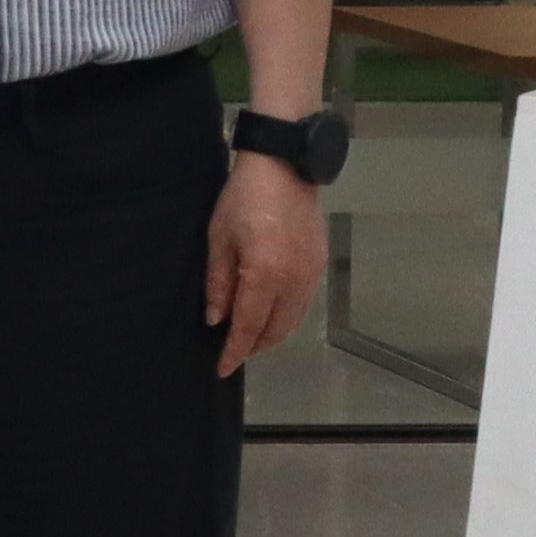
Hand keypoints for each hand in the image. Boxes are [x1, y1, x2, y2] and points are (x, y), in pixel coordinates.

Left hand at [208, 156, 323, 378]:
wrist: (284, 168)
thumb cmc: (242, 199)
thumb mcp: (219, 239)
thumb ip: (218, 283)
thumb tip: (216, 320)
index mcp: (265, 275)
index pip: (249, 327)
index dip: (234, 351)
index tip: (222, 368)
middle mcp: (294, 282)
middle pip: (275, 331)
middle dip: (254, 347)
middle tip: (233, 353)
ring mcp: (311, 275)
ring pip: (293, 321)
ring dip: (272, 336)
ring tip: (250, 339)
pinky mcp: (319, 265)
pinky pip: (303, 304)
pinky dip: (287, 318)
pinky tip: (270, 315)